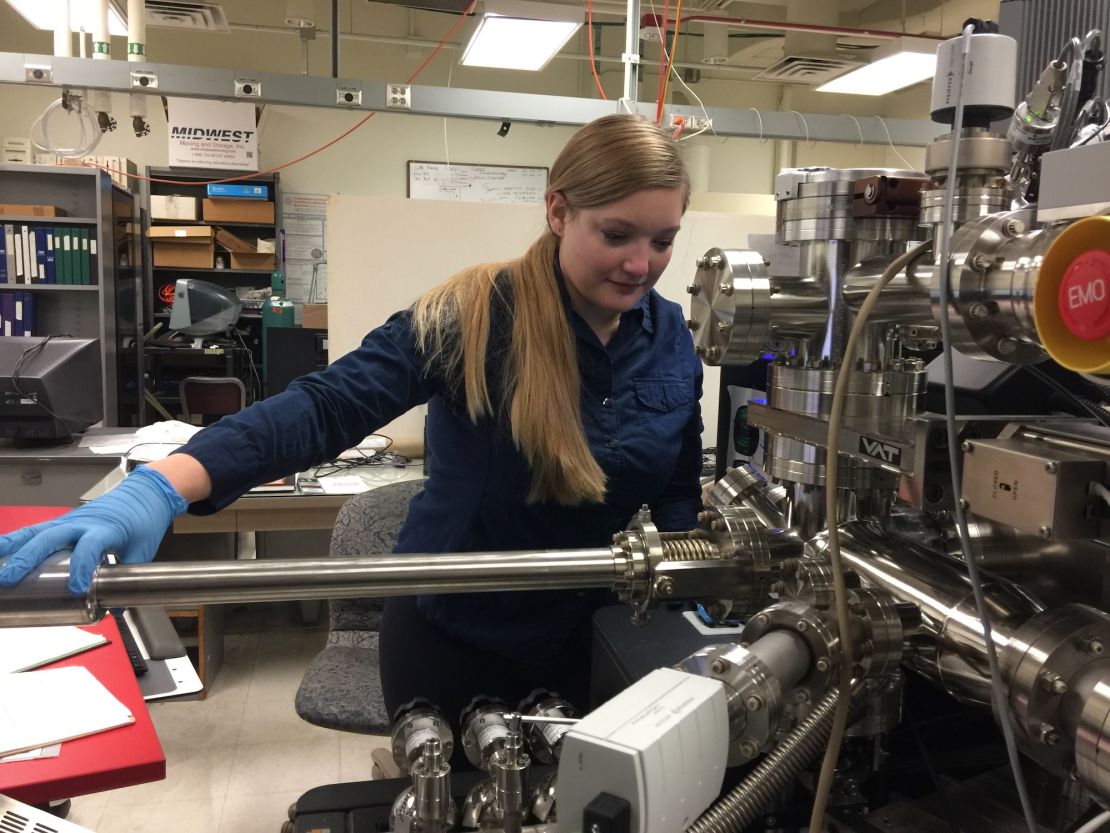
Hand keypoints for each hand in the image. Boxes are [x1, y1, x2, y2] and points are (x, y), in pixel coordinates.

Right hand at [0, 466, 187, 593]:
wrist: (143, 494)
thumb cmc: (142, 520)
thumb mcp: (143, 550)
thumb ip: (129, 578)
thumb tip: (117, 609)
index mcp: (106, 528)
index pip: (90, 547)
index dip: (82, 567)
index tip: (77, 588)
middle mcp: (82, 523)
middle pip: (50, 538)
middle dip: (28, 558)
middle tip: (8, 579)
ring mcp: (67, 521)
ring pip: (34, 532)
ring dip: (10, 547)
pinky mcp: (59, 522)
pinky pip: (32, 531)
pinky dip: (13, 541)